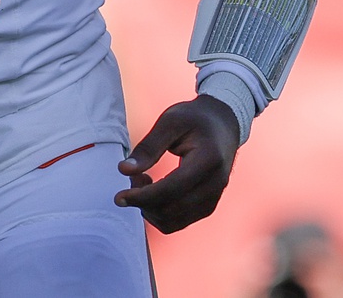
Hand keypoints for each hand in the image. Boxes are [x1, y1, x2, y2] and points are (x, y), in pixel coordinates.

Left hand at [114, 95, 240, 232]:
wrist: (223, 124)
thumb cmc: (194, 119)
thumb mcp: (170, 122)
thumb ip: (148, 147)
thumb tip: (124, 170)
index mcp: (208, 160)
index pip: (172, 189)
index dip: (142, 196)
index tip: (119, 196)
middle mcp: (215, 184)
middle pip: (171, 209)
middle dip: (142, 201)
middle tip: (132, 177)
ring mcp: (214, 198)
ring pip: (173, 221)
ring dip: (149, 209)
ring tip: (142, 183)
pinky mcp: (208, 206)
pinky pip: (178, 222)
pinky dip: (159, 213)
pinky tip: (153, 192)